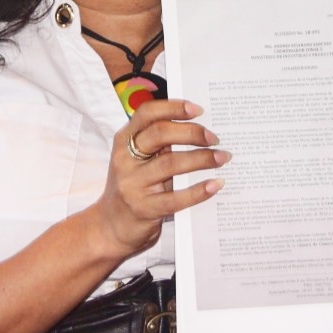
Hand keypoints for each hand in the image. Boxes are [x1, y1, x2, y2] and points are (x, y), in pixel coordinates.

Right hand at [94, 99, 229, 257]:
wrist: (110, 225)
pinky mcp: (144, 208)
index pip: (146, 114)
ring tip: (222, 158)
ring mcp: (132, 184)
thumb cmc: (132, 187)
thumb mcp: (136, 160)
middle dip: (192, 133)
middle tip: (214, 138)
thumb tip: (199, 129)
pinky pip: (176, 198)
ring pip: (171, 164)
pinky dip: (199, 190)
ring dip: (202, 159)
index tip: (198, 110)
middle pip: (159, 134)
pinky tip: (216, 184)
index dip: (173, 107)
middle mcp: (124, 158)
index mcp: (123, 140)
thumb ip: (157, 144)